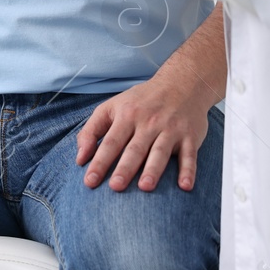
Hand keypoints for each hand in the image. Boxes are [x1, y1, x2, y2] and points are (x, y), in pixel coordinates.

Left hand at [76, 68, 213, 191]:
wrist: (181, 83)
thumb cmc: (141, 101)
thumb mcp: (112, 107)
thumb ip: (92, 130)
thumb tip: (80, 158)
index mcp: (127, 115)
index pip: (111, 142)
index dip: (99, 161)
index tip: (90, 181)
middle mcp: (149, 122)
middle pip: (135, 149)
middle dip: (125, 168)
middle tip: (115, 187)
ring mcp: (171, 129)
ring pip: (161, 152)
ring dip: (153, 169)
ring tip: (145, 187)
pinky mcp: (190, 136)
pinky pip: (190, 155)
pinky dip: (189, 171)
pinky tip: (185, 186)